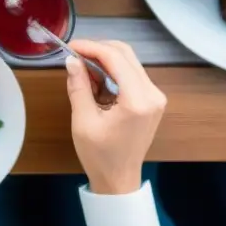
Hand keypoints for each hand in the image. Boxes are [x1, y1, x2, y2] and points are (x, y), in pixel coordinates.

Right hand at [66, 40, 166, 195]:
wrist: (119, 180)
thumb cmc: (100, 155)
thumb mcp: (83, 120)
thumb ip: (78, 86)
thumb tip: (71, 59)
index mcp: (137, 101)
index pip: (116, 58)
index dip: (91, 47)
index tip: (70, 46)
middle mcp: (152, 94)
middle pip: (126, 54)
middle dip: (98, 49)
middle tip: (74, 55)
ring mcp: (155, 97)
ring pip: (129, 61)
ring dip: (105, 59)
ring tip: (82, 68)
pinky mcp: (152, 100)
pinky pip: (132, 73)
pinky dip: (112, 70)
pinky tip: (96, 79)